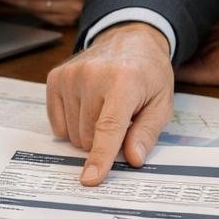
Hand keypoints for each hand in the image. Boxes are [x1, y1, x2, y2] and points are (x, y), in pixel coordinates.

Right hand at [46, 23, 175, 185]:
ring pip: (72, 134)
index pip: (108, 128)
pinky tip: (88, 107)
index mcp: (123, 82)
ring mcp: (70, 76)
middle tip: (120, 119)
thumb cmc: (148, 74)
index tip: (90, 179)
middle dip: (104, 141)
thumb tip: (133, 158)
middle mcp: (92, 76)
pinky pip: (58, 125)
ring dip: (89, 133)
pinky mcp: (56, 78)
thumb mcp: (161, 103)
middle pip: (88, 137)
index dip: (100, 157)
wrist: (130, 39)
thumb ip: (147, 132)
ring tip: (105, 109)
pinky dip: (73, 125)